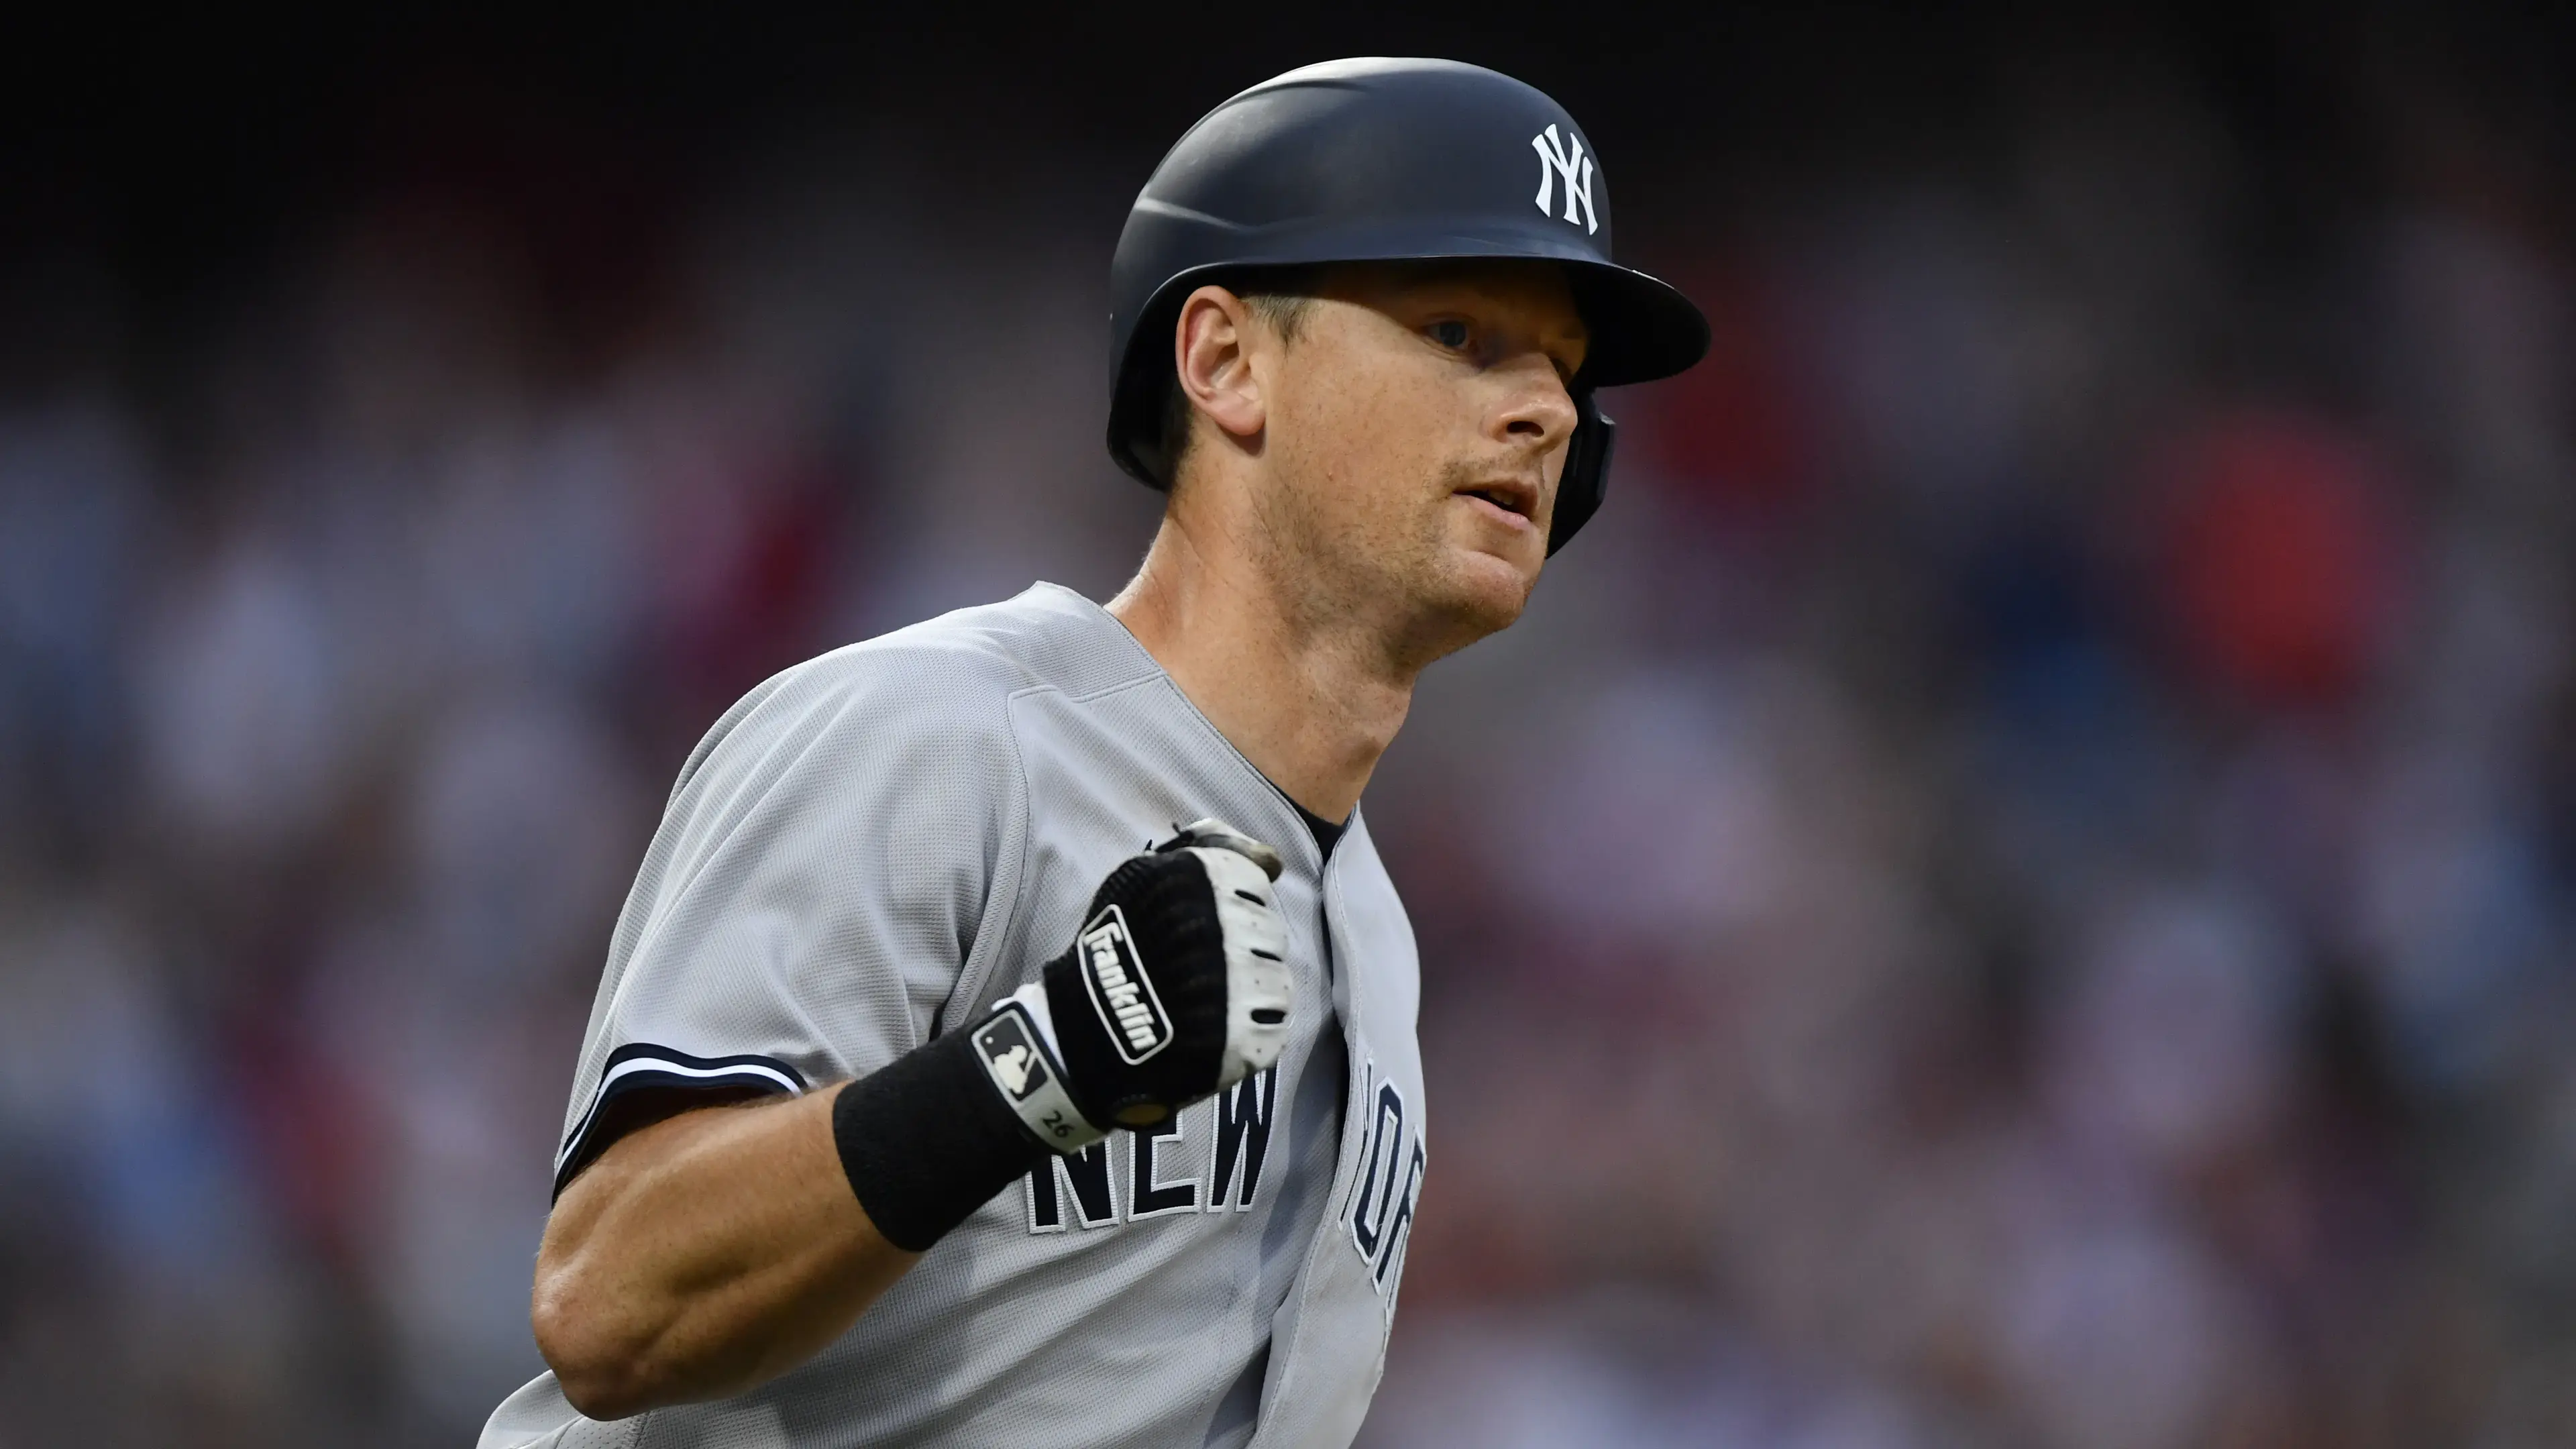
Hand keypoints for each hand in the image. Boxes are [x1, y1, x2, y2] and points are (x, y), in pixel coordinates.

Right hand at [971, 819, 1291, 1147]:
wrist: (1086, 1027)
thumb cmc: (1117, 944)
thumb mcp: (1144, 876)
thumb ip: (1210, 852)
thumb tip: (1272, 859)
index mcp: (1200, 881)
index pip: (1255, 883)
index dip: (1235, 905)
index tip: (1208, 924)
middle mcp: (1225, 929)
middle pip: (1270, 931)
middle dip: (1244, 946)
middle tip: (1203, 966)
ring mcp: (1237, 987)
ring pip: (1277, 979)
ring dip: (1251, 989)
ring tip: (1209, 1000)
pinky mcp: (1244, 1041)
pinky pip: (1275, 1027)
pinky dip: (1252, 1030)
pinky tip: (1217, 1028)